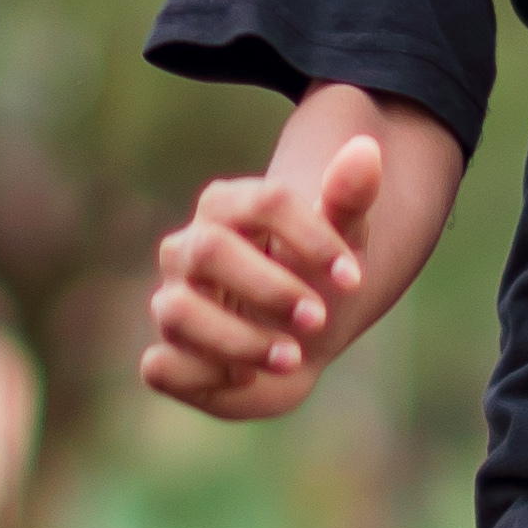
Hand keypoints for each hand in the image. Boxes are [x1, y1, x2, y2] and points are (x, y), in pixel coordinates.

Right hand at [142, 124, 392, 423]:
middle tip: (318, 318)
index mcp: (228, 207)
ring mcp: (172, 302)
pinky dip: (201, 376)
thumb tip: (366, 149)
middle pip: (209, 252)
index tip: (353, 279)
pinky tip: (243, 378)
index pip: (263, 203)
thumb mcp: (344, 242)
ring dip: (239, 340)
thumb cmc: (318, 280)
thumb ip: (350, 199)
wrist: (306, 340)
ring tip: (292, 357)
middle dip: (270, 288)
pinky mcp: (167, 357)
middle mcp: (188, 250)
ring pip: (177, 312)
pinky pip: (160, 367)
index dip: (310, 238)